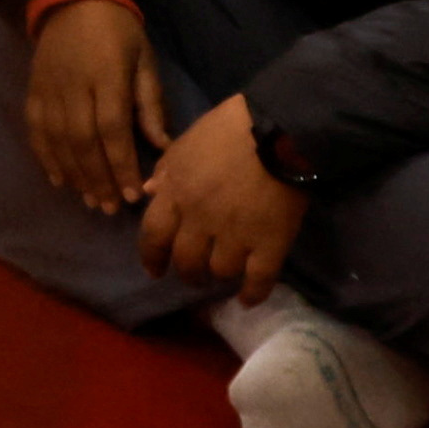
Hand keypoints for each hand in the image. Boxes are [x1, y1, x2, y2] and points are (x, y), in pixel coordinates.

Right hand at [24, 0, 170, 216]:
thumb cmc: (119, 31)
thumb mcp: (144, 60)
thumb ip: (150, 103)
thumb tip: (162, 146)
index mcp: (107, 76)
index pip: (112, 129)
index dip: (122, 165)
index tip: (133, 195)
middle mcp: (74, 86)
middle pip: (82, 142)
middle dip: (98, 178)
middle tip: (110, 207)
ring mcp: (48, 90)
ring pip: (57, 141)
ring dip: (74, 175)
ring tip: (90, 200)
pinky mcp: (33, 91)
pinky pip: (36, 131)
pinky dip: (46, 158)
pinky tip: (59, 180)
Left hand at [136, 94, 308, 305]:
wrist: (280, 129)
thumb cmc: (230, 128)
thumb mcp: (186, 142)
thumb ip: (166, 169)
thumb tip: (147, 192)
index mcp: (177, 193)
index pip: (153, 235)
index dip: (151, 256)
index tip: (154, 269)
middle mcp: (200, 220)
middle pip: (186, 261)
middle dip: (186, 272)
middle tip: (194, 275)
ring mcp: (236, 235)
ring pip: (219, 271)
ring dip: (219, 275)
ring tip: (224, 274)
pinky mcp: (270, 243)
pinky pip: (258, 280)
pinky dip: (251, 294)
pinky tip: (246, 299)